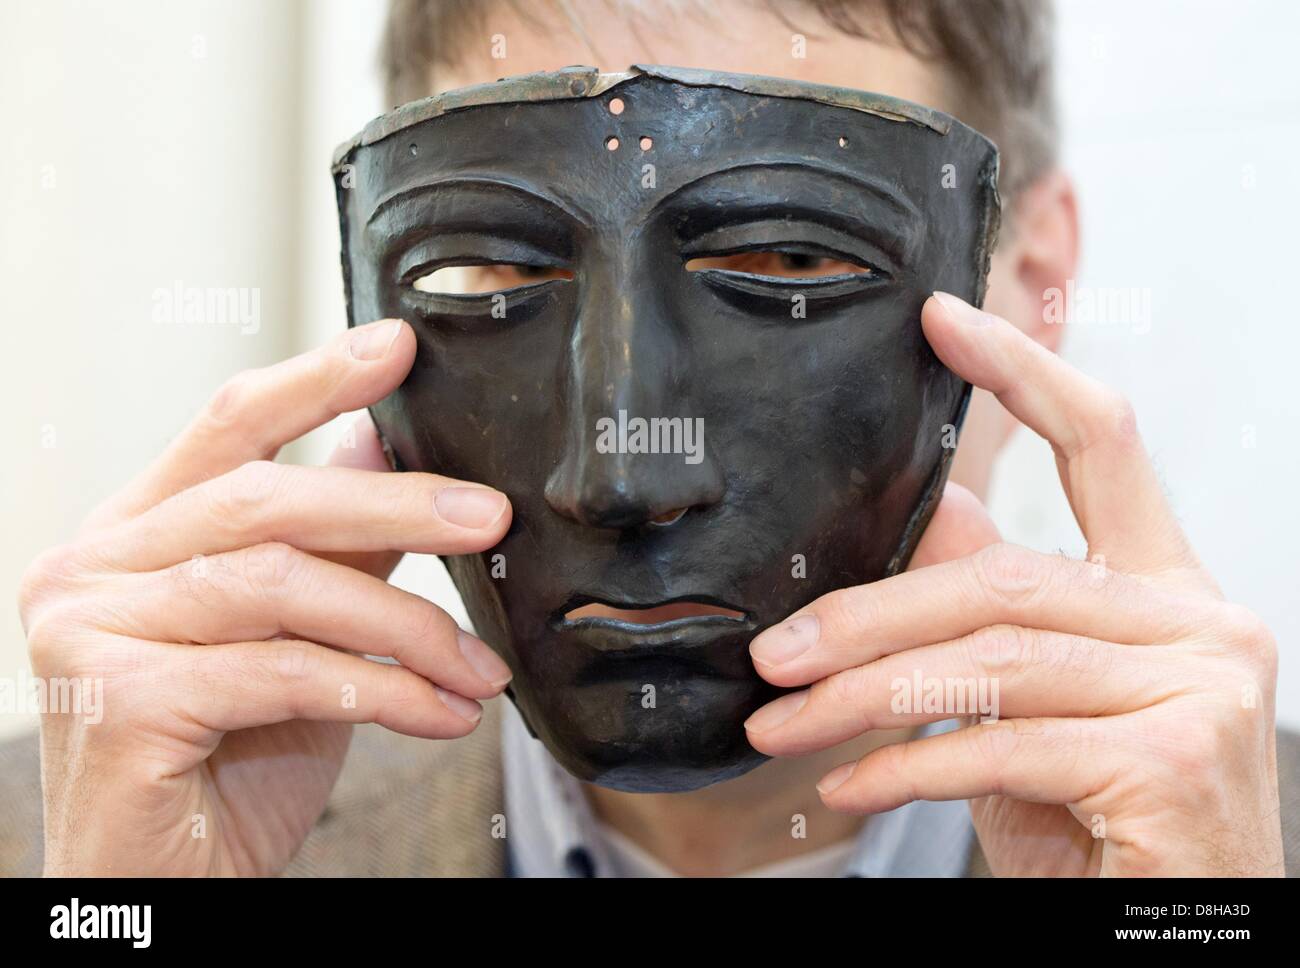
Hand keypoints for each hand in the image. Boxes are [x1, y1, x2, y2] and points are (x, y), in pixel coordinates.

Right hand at [18, 319, 513, 875]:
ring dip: (403, 624)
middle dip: (395, 506)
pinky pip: (278, 670)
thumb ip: (334, 549)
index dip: (316, 379)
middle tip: (490, 517)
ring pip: (279, 584)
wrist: (167, 884)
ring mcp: (93, 629)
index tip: (399, 347)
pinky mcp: (118, 700)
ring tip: (478, 665)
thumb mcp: (299, 640)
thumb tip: (383, 445)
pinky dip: (378, 690)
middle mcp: (96, 565)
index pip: (227, 426)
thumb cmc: (226, 762)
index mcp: (136, 534)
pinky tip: (439, 713)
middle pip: (265, 499)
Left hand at [744, 292, 1282, 876]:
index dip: (1023, 372)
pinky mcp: (1174, 758)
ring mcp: (1201, 687)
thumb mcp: (1036, 707)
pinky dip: (906, 765)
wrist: (1178, 939)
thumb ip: (992, 612)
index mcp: (1167, 589)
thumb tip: (926, 514)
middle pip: (1002, 576)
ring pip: (988, 659)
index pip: (1103, 444)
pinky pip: (999, 742)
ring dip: (861, 696)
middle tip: (771, 655)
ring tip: (781, 726)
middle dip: (866, 616)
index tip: (938, 321)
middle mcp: (1199, 622)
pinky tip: (849, 786)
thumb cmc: (1103, 820)